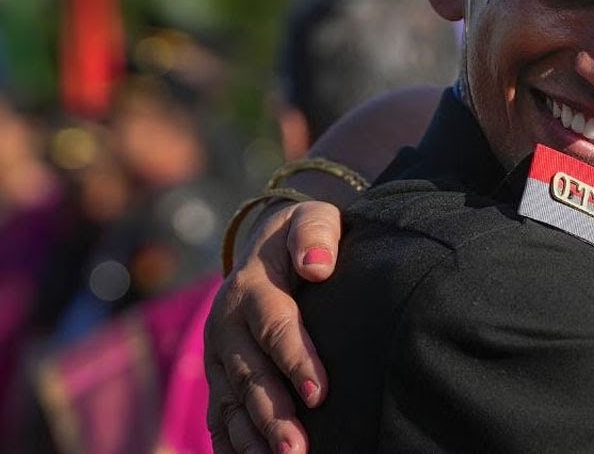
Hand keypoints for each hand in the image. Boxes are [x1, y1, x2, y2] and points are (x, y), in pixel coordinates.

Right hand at [205, 199, 343, 452]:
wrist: (268, 246)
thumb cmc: (306, 236)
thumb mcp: (314, 219)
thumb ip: (316, 234)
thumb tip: (318, 264)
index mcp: (251, 287)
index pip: (275, 326)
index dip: (296, 359)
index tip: (320, 393)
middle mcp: (226, 325)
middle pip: (249, 374)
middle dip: (273, 415)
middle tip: (297, 449)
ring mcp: (217, 356)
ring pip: (230, 403)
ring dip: (253, 438)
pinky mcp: (217, 377)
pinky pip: (219, 417)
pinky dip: (232, 444)